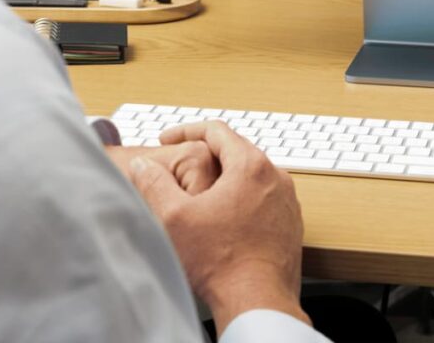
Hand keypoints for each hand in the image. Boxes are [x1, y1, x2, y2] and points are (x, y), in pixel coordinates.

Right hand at [129, 121, 310, 336]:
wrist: (258, 303)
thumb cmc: (222, 263)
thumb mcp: (174, 218)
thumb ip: (154, 183)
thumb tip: (143, 165)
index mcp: (251, 166)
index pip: (216, 130)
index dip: (185, 131)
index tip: (167, 141)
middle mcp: (276, 178)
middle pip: (236, 151)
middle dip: (205, 155)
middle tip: (181, 166)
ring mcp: (287, 202)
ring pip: (252, 177)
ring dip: (225, 180)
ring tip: (201, 194)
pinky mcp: (290, 225)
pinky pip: (264, 200)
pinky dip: (243, 201)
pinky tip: (225, 220)